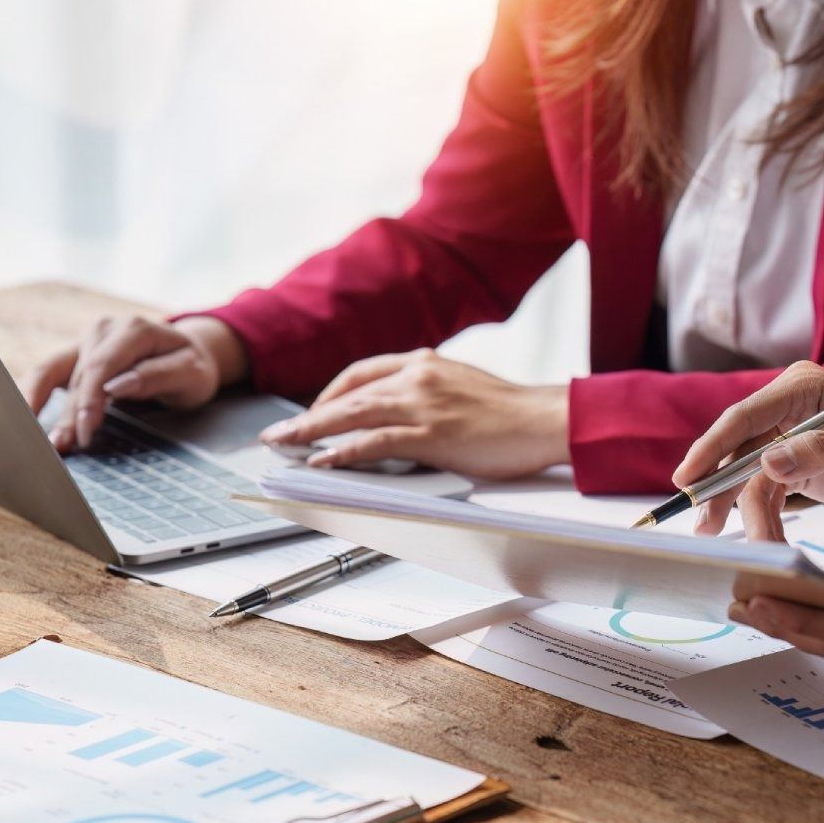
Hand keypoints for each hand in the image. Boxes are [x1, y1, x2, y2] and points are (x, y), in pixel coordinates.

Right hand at [23, 315, 248, 451]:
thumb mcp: (191, 372)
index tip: (86, 432)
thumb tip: (117, 385)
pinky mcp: (76, 356)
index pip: (101, 366)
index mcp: (133, 330)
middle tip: (57, 447)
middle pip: (77, 375)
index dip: (89, 401)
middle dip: (66, 414)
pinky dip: (33, 395)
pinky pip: (47, 373)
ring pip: (54, 373)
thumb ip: (156, 376)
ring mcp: (86, 341)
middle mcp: (104, 330)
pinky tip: (21, 417)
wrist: (190, 354)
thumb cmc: (192, 367)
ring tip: (32, 436)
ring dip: (38, 405)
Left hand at [260, 349, 570, 478]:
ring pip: (352, 415)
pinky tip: (322, 460)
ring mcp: (423, 404)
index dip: (330, 393)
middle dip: (307, 415)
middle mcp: (418, 376)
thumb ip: (429, 392)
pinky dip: (343, 451)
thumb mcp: (462, 387)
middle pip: (347, 394)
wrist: (545, 419)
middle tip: (278, 433)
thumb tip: (404, 414)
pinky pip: (375, 442)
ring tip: (285, 445)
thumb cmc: (511, 411)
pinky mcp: (431, 433)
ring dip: (311, 431)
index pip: (361, 373)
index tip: (313, 411)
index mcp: (424, 362)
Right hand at [671, 361, 823, 540]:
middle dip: (719, 490)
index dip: (711, 447)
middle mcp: (787, 408)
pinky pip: (763, 493)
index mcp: (803, 388)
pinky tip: (764, 542)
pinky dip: (761, 519)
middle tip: (704, 527)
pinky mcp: (790, 466)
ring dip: (740, 513)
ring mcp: (786, 438)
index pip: (745, 416)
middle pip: (736, 449)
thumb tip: (768, 461)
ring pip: (745, 477)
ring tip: (742, 546)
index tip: (686, 478)